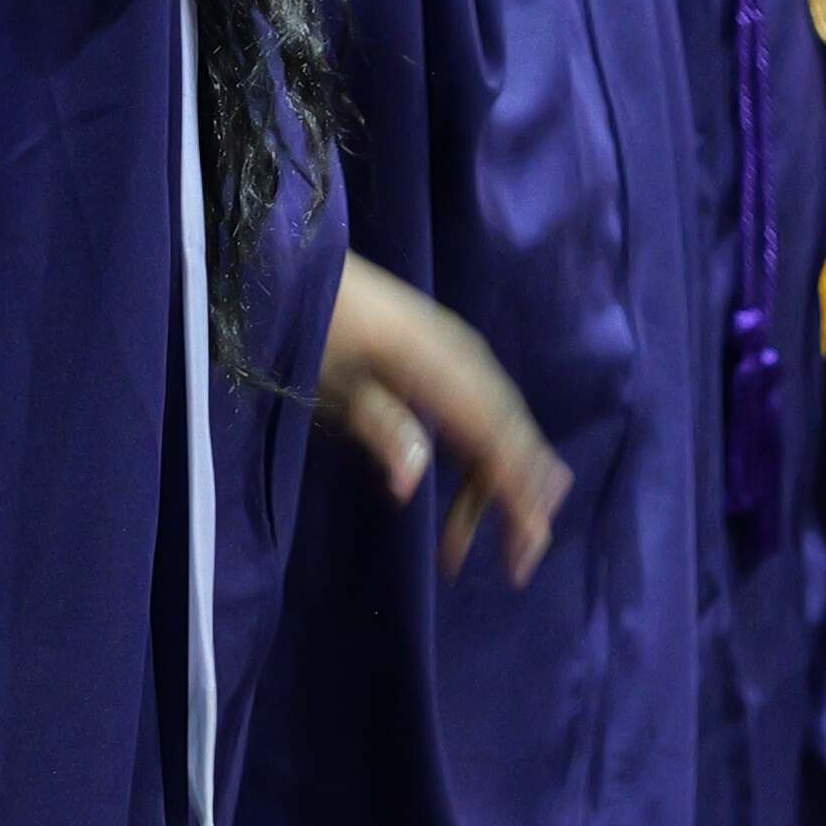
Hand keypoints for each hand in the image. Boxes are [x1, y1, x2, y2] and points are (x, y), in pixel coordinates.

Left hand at [319, 252, 564, 582]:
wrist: (298, 264)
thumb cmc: (310, 324)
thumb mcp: (330, 379)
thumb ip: (379, 425)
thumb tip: (412, 484)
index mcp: (436, 359)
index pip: (494, 431)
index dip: (517, 487)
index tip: (528, 540)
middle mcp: (460, 353)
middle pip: (510, 429)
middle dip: (523, 495)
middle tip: (521, 560)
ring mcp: (456, 352)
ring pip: (501, 425)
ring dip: (501, 485)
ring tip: (495, 543)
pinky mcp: (446, 356)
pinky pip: (484, 411)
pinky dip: (487, 459)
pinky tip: (476, 498)